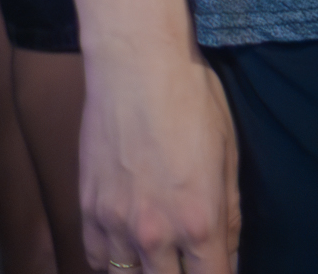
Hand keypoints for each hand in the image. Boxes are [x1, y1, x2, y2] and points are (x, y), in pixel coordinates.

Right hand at [80, 46, 238, 272]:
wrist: (138, 64)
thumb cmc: (192, 98)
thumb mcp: (228, 151)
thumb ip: (229, 212)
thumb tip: (229, 250)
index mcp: (198, 219)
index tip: (217, 268)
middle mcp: (155, 233)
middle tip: (189, 259)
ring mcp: (116, 224)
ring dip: (146, 271)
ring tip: (159, 257)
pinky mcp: (88, 209)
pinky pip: (96, 259)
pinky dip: (112, 260)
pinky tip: (127, 246)